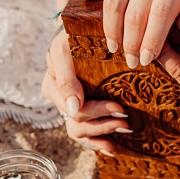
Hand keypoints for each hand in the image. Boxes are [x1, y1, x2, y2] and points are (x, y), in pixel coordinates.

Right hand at [42, 24, 129, 154]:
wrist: (82, 30)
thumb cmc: (73, 37)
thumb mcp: (64, 50)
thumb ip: (66, 77)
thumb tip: (74, 108)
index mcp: (53, 85)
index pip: (74, 109)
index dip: (97, 111)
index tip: (119, 108)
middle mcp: (61, 99)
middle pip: (78, 124)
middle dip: (103, 124)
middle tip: (126, 120)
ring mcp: (71, 107)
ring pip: (81, 132)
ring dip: (103, 133)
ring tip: (124, 129)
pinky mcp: (83, 110)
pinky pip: (86, 136)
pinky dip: (99, 143)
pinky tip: (113, 148)